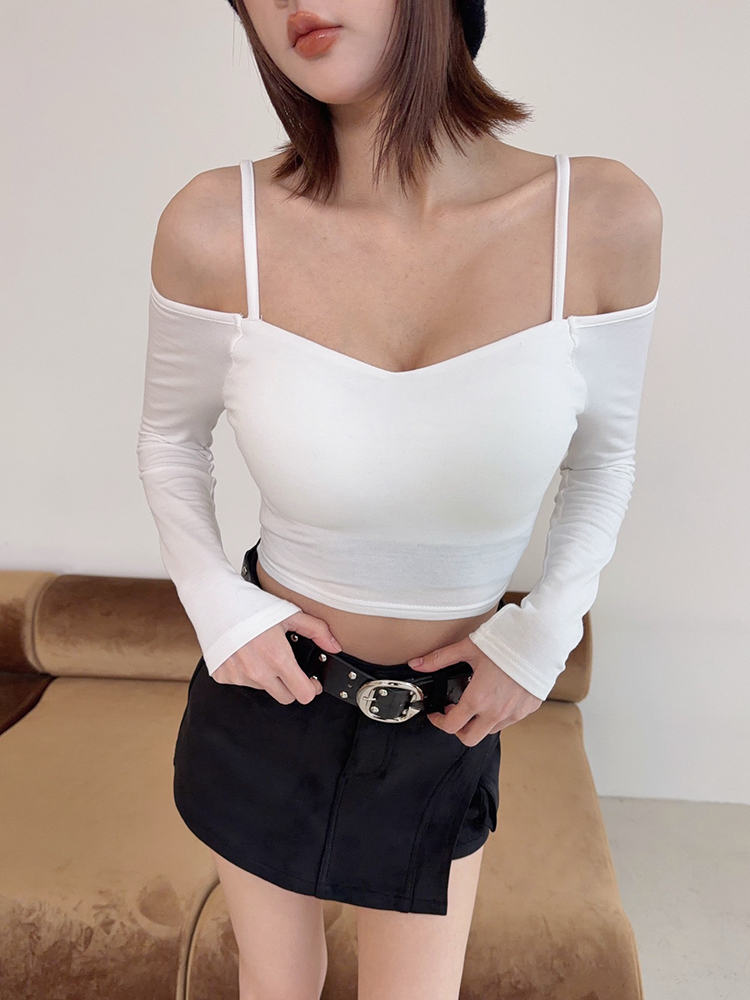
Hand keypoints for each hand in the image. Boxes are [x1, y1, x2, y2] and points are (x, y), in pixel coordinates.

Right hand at [211, 610, 342, 704]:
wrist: (216, 601)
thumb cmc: (251, 605)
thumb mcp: (289, 614)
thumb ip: (316, 630)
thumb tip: (334, 645)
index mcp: (278, 658)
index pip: (303, 695)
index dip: (311, 689)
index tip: (310, 682)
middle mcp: (258, 672)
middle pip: (285, 698)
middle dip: (291, 686)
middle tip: (289, 669)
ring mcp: (239, 676)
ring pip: (263, 688)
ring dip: (267, 677)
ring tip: (262, 653)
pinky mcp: (223, 676)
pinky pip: (242, 682)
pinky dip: (246, 672)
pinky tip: (245, 654)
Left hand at [407, 637, 542, 745]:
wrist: (540, 639)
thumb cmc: (506, 642)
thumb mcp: (468, 648)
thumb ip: (440, 659)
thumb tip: (417, 663)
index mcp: (478, 699)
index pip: (452, 726)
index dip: (439, 722)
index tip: (438, 714)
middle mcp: (496, 712)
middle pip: (470, 738)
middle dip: (458, 729)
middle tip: (455, 712)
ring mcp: (514, 713)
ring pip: (490, 730)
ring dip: (479, 721)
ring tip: (478, 700)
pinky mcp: (528, 709)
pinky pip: (509, 720)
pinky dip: (499, 714)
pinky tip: (497, 695)